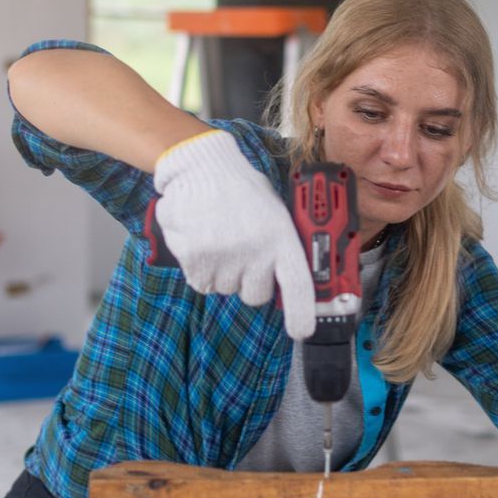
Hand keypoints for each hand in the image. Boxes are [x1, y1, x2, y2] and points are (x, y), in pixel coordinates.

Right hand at [152, 131, 316, 339]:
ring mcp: (224, 257)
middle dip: (249, 282)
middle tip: (242, 253)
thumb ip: (279, 246)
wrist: (201, 166)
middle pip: (256, 296)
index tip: (301, 331)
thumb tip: (287, 281)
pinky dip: (199, 269)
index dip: (301, 314)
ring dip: (221, 273)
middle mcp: (255, 251)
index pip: (298, 285)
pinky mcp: (196, 259)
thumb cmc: (240, 188)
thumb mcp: (273, 211)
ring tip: (219, 237)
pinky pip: (201, 284)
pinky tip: (202, 241)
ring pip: (225, 290)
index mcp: (281, 237)